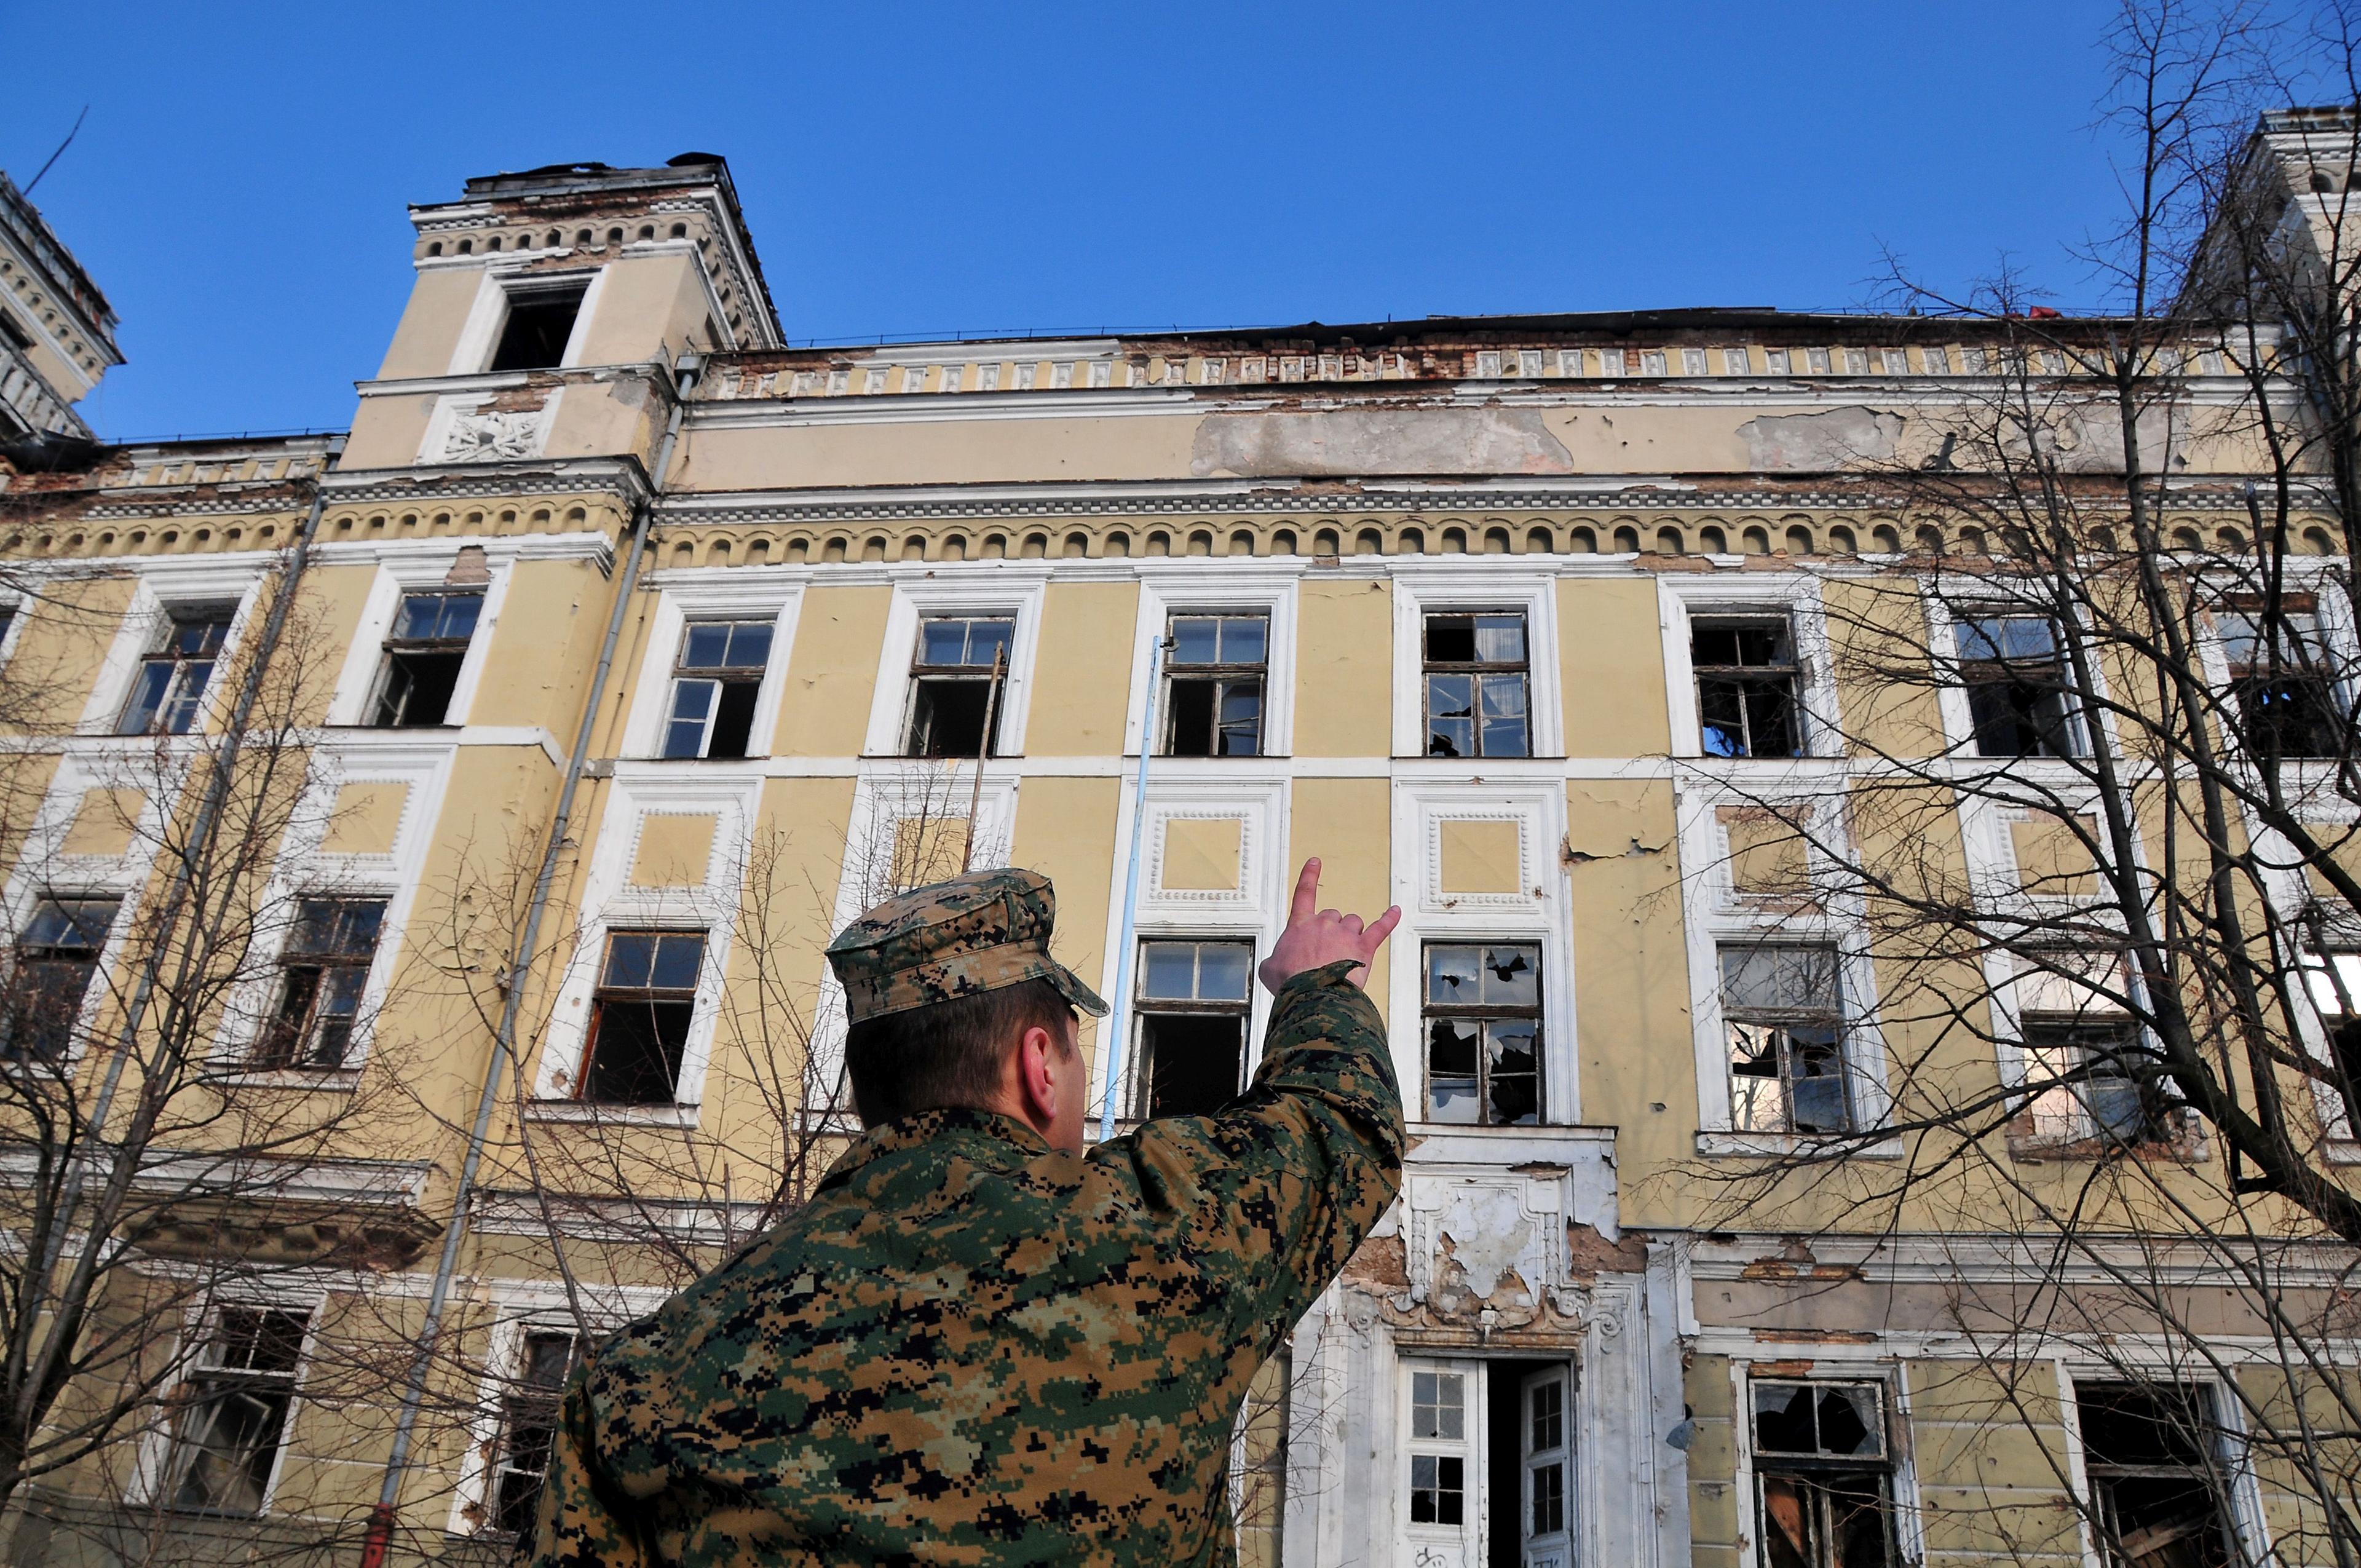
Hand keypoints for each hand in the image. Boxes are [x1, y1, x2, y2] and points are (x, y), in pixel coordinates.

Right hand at [1258, 858, 1401, 992]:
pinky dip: (1389, 919)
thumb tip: (1278, 961)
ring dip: (1351, 933)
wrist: (1310, 995)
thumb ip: (1275, 958)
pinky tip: (1396, 911)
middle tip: (1325, 955)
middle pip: (1333, 916)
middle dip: (1331, 931)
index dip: (1309, 876)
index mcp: (1300, 925)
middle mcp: (1324, 924)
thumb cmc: (1289, 983)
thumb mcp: (1268, 968)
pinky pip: (1381, 928)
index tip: (1315, 861)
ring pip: (1354, 923)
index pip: (1304, 893)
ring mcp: (1346, 934)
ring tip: (1345, 955)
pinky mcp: (1364, 948)